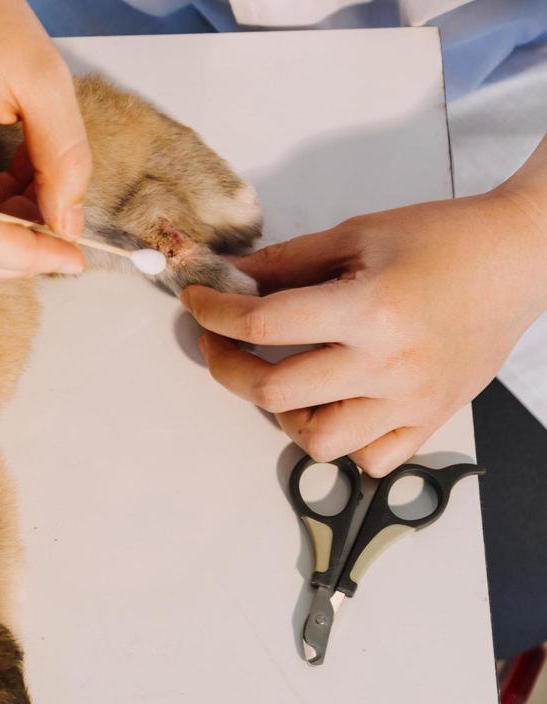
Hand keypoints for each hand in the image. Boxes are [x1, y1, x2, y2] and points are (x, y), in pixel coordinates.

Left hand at [181, 169, 546, 475]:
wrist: (520, 257)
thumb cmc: (445, 240)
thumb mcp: (358, 234)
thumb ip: (286, 262)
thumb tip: (227, 279)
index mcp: (372, 309)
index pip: (263, 324)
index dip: (215, 313)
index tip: (198, 302)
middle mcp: (390, 365)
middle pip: (275, 393)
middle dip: (229, 367)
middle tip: (221, 342)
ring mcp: (412, 401)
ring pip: (317, 442)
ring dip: (283, 414)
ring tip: (282, 379)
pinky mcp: (430, 419)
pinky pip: (370, 459)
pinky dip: (342, 441)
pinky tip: (334, 404)